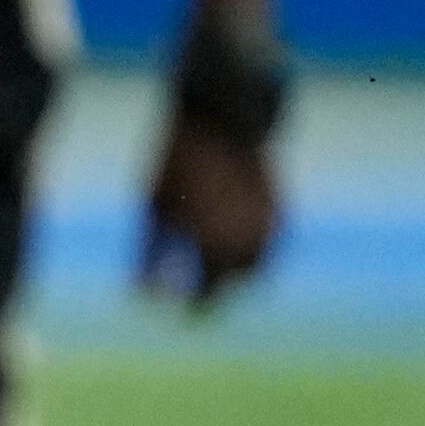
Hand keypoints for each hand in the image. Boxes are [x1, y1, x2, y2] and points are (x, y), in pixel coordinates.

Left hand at [139, 115, 278, 308]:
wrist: (222, 114)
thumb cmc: (177, 160)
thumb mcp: (153, 207)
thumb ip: (149, 255)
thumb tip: (142, 294)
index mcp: (211, 243)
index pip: (206, 297)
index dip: (193, 307)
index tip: (182, 311)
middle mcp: (245, 240)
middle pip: (234, 282)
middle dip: (215, 286)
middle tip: (196, 287)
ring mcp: (269, 224)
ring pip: (257, 265)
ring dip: (236, 269)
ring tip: (213, 260)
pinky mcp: (282, 208)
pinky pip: (270, 243)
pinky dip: (254, 247)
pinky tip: (235, 236)